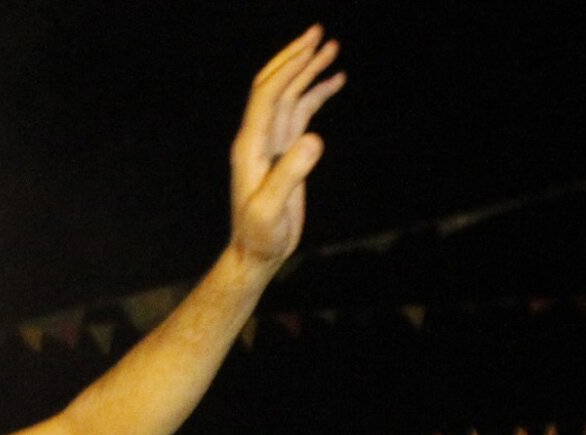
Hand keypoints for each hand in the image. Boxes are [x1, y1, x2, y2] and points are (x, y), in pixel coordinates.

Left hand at [228, 27, 344, 269]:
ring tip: (332, 48)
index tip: (312, 47)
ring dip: (309, 71)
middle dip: (295, 57)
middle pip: (275, 85)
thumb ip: (290, 173)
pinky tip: (335, 81)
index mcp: (250, 144)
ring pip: (290, 95)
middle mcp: (258, 136)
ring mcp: (272, 142)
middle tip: (319, 32)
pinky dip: (316, 94)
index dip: (288, 68)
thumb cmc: (261, 234)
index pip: (267, 94)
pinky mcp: (285, 151)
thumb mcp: (271, 209)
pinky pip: (301, 113)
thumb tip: (314, 139)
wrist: (258, 251)